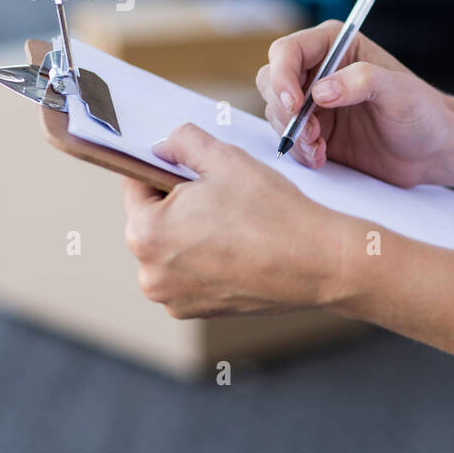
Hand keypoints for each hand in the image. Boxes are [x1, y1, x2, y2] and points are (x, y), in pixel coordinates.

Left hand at [122, 123, 358, 318]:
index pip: (135, 186)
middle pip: (153, 221)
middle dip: (179, 205)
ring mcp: (173, 298)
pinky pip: (190, 275)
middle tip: (221, 197)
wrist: (318, 263)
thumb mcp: (226, 159)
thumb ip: (184, 141)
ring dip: (192, 234)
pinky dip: (207, 261)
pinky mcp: (196, 311)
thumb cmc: (274, 215)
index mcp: (146, 232)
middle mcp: (150, 273)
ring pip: (173, 249)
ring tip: (234, 225)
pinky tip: (238, 249)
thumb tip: (165, 145)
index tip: (185, 169)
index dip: (162, 169)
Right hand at [256, 22, 453, 186]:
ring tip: (320, 148)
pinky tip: (322, 157)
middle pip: (272, 80)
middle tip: (311, 133)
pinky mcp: (316, 132)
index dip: (282, 76)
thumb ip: (361, 82)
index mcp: (336, 46)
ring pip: (276, 112)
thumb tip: (319, 92)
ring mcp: (314, 103)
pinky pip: (289, 139)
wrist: (432, 151)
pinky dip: (299, 150)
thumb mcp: (398, 91)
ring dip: (292, 133)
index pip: (288, 51)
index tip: (294, 104)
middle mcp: (318, 71)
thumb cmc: (423, 113)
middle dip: (283, 109)